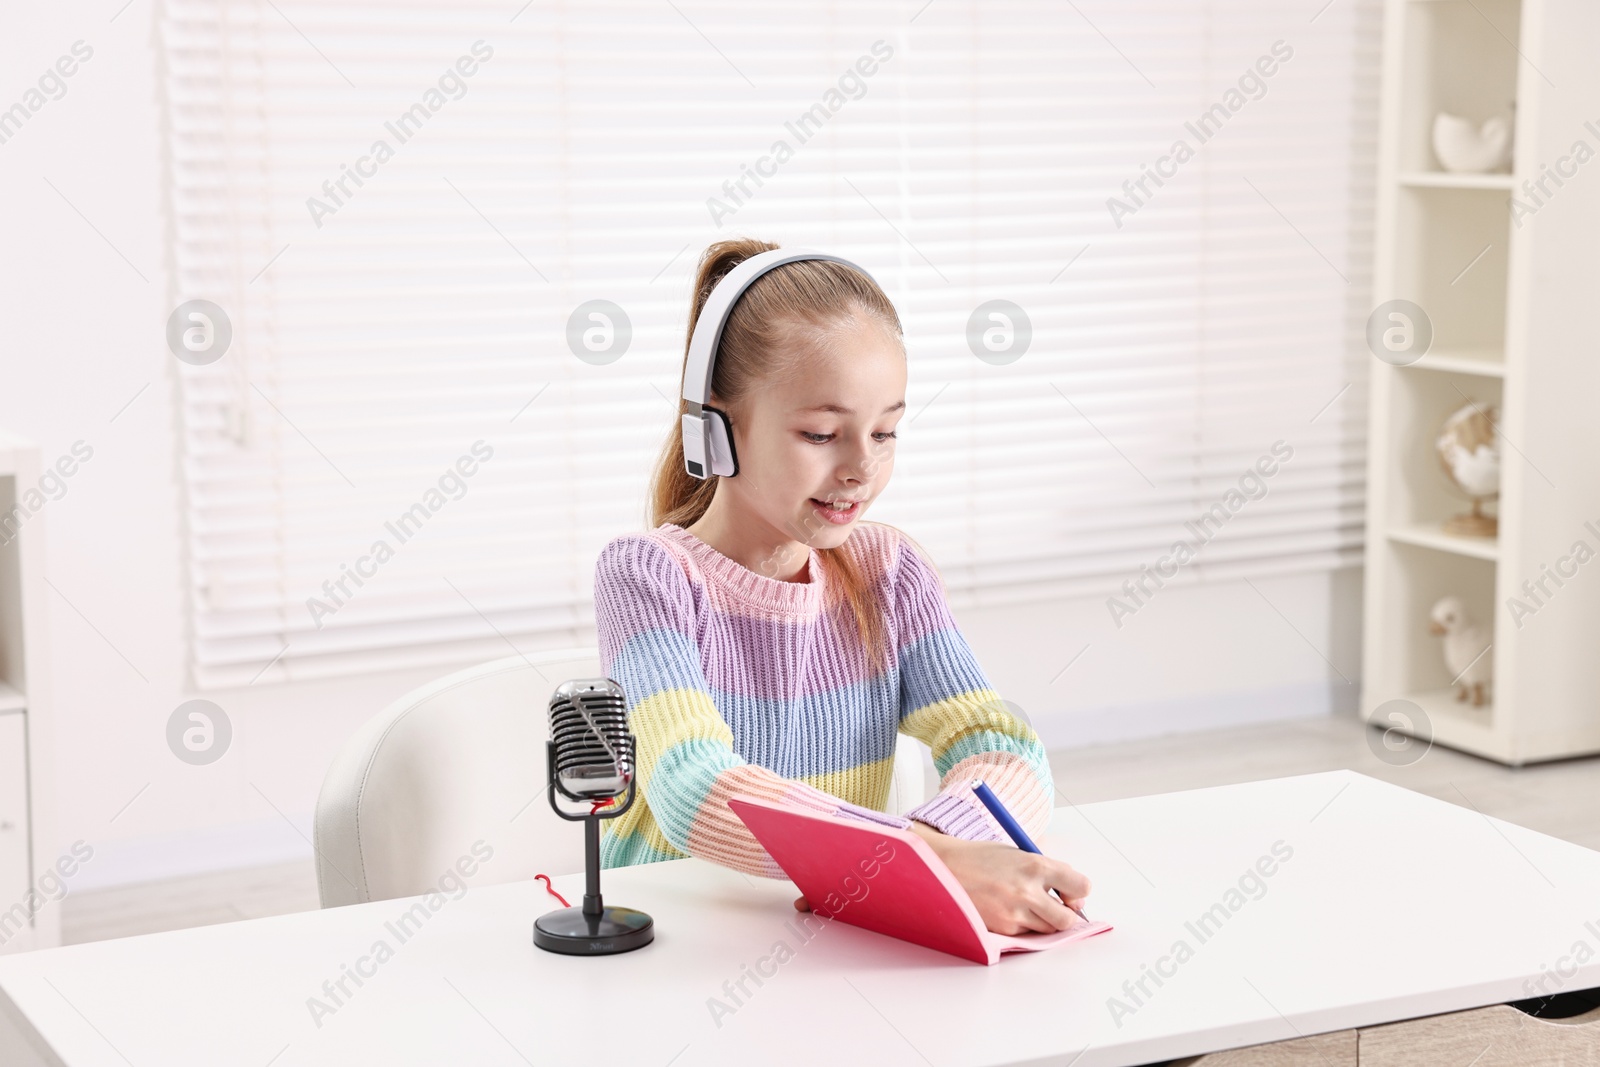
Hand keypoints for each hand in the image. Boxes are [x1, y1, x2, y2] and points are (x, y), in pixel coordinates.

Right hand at [906, 821, 1090, 935]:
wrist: (944, 867)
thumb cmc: (981, 858)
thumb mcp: (1017, 853)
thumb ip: (1045, 871)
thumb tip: (1071, 895)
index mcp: (1035, 865)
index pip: (1080, 885)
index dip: (1078, 890)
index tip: (1071, 891)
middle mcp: (1028, 891)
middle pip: (1068, 917)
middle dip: (1066, 913)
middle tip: (1056, 905)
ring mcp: (1014, 913)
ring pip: (1048, 928)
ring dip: (1043, 920)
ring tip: (1025, 903)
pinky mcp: (1002, 928)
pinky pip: (1025, 933)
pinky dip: (1023, 925)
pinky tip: (1007, 909)